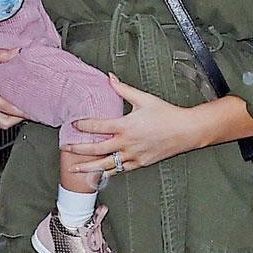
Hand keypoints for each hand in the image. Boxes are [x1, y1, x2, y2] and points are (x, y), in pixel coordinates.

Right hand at [0, 35, 26, 127]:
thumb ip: (1, 54)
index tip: (31, 111)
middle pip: (1, 123)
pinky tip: (0, 111)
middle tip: (26, 114)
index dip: (21, 112)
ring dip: (5, 120)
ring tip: (16, 114)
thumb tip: (18, 51)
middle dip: (16, 120)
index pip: (6, 108)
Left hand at [66, 74, 204, 173]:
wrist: (186, 131)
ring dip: (88, 167)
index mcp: (125, 126)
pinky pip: (120, 170)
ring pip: (105, 165)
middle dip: (78, 149)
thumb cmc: (167, 115)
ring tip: (75, 169)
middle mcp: (126, 143)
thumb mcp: (144, 99)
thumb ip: (123, 89)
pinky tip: (98, 174)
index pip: (97, 126)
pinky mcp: (140, 163)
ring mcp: (133, 156)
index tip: (73, 124)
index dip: (82, 125)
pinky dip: (108, 173)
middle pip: (96, 149)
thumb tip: (109, 77)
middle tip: (65, 148)